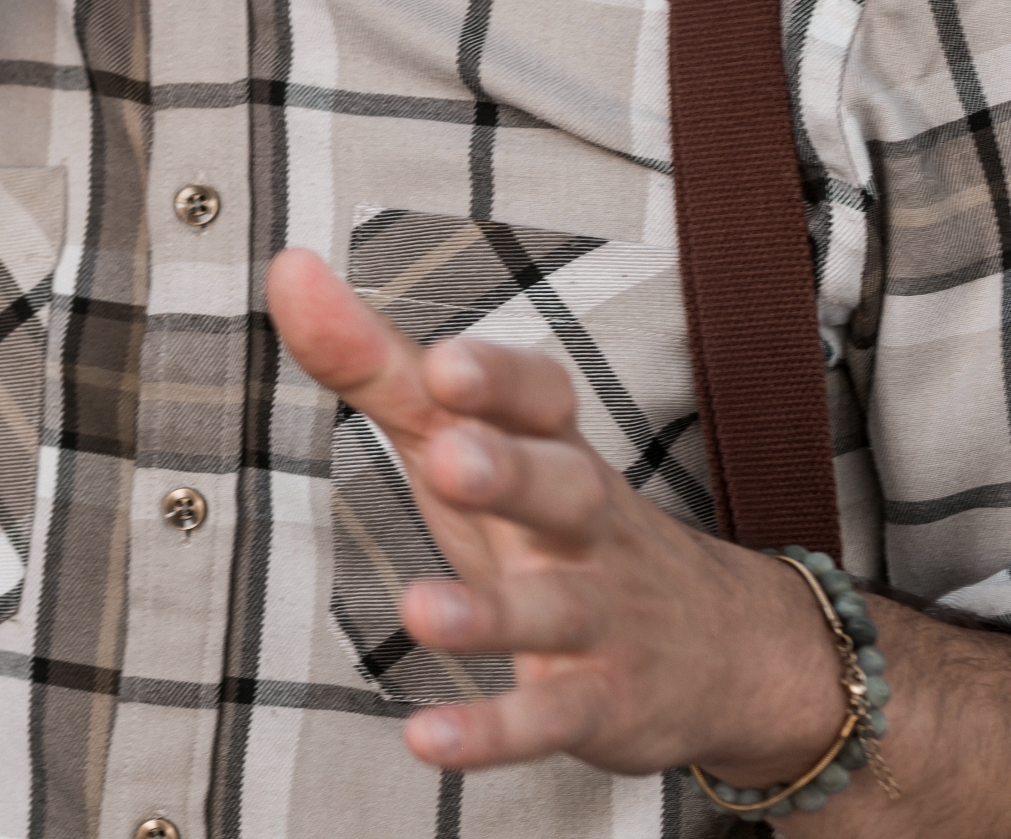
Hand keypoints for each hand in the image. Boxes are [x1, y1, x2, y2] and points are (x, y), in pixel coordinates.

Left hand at [265, 247, 848, 785]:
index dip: (499, 380)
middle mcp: (582, 522)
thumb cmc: (549, 516)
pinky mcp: (598, 701)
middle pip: (562, 487)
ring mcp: (597, 614)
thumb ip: (377, 362)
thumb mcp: (467, 435)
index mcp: (552, 445)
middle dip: (511, 470)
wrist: (721, 645)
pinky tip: (428, 739)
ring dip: (490, 613)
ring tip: (421, 613)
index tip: (450, 362)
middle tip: (449, 459)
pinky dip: (493, 731)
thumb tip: (288, 270)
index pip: (539, 397)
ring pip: (553, 610)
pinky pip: (549, 718)